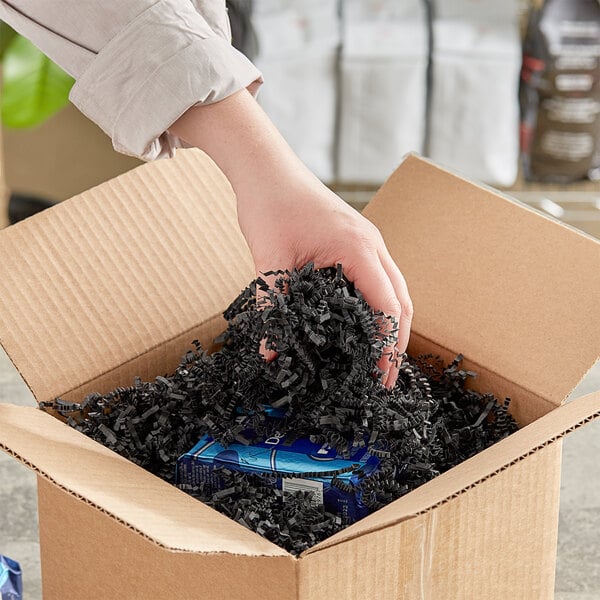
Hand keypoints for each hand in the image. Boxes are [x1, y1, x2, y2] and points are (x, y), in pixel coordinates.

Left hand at [169, 90, 412, 386]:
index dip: (389, 346)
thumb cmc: (271, 205)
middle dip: (397, 341)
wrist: (267, 169)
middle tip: (384, 377)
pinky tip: (365, 323)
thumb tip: (270, 352)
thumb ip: (273, 309)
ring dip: (393, 324)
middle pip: (402, 301)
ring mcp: (368, 241)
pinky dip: (381, 305)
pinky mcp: (357, 241)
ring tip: (380, 356)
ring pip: (395, 289)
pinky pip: (380, 278)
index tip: (383, 377)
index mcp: (359, 249)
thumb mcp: (269, 261)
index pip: (388, 307)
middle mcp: (372, 245)